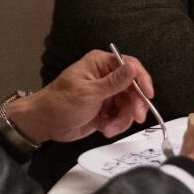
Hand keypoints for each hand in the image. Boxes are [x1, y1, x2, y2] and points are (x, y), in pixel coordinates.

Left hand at [7, 49, 151, 142]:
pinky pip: (121, 116)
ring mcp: (107, 94)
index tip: (148, 95)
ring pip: (129, 105)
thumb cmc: (60, 103)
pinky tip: (105, 129)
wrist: (45, 124)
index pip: (130, 66)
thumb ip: (114, 82)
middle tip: (135, 118)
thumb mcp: (89, 92)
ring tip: (109, 129)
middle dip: (134, 105)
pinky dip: (116, 125)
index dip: (142, 79)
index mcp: (101, 64)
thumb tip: (133, 67)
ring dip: (123, 119)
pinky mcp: (106, 110)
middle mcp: (107, 77)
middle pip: (133, 88)